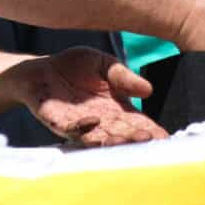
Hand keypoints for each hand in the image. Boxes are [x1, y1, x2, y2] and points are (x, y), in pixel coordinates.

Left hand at [0, 47, 167, 145]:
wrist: (39, 69)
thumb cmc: (74, 66)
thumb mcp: (103, 64)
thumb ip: (123, 76)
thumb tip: (149, 89)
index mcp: (116, 108)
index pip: (138, 123)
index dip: (151, 131)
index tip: (165, 137)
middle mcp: (101, 121)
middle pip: (122, 134)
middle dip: (134, 138)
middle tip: (148, 139)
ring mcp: (79, 124)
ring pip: (99, 138)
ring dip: (112, 140)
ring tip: (126, 139)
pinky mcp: (57, 121)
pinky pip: (70, 128)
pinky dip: (82, 127)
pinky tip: (94, 121)